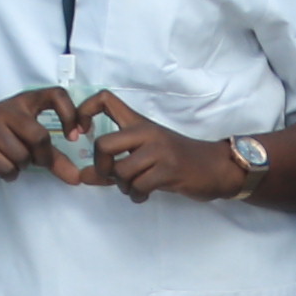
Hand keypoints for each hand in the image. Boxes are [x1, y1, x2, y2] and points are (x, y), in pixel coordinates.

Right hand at [0, 87, 83, 182]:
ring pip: (22, 156)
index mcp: (25, 101)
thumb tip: (77, 178)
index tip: (73, 136)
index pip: (56, 94)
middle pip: (39, 137)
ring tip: (14, 161)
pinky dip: (10, 174)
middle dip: (43, 157)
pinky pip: (7, 168)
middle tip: (37, 161)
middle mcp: (8, 109)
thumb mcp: (28, 138)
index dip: (70, 114)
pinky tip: (3, 168)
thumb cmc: (2, 137)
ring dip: (23, 166)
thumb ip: (54, 156)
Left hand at [72, 90, 239, 203]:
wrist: (215, 167)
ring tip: (134, 188)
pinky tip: (144, 195)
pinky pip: (139, 186)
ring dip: (123, 187)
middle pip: (104, 144)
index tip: (80, 133)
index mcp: (138, 123)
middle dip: (101, 167)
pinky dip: (137, 196)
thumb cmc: (178, 161)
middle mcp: (147, 132)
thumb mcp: (145, 156)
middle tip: (110, 175)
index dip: (83, 112)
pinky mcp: (169, 169)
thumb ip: (114, 164)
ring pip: (121, 172)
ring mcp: (159, 150)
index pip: (104, 99)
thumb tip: (82, 176)